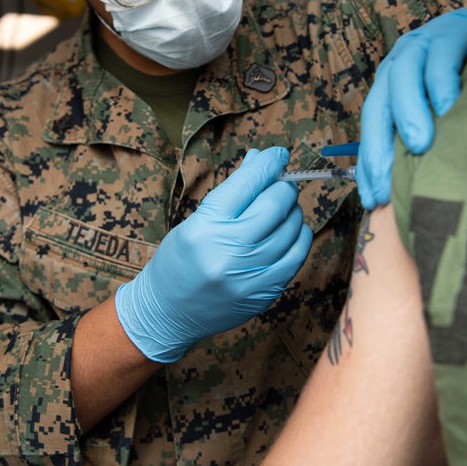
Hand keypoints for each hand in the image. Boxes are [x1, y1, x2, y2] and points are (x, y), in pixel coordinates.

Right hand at [115, 147, 312, 362]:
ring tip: (284, 208)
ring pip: (290, 229)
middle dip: (283, 186)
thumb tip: (259, 159)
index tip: (278, 154)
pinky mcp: (263, 294)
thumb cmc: (179, 259)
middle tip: (282, 183)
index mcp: (206, 226)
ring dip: (292, 211)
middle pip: (274, 205)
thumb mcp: (196, 220)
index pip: (247, 183)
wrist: (168, 311)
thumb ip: (232, 193)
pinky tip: (291, 230)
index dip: (268, 163)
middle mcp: (228, 251)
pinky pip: (296, 257)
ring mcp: (249, 276)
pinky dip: (299, 237)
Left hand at [358, 0, 466, 208]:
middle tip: (386, 186)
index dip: (371, 163)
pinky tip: (449, 107)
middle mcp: (403, 62)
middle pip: (379, 105)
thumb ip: (434, 139)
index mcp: (395, 84)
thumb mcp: (452, 111)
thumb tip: (421, 192)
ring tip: (418, 146)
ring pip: (405, 76)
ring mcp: (426, 42)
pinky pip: (442, 55)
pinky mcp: (456, 27)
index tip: (373, 200)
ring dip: (408, 111)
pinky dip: (442, 81)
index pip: (374, 126)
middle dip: (378, 147)